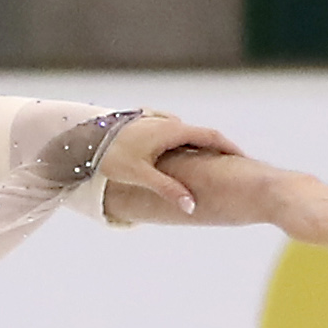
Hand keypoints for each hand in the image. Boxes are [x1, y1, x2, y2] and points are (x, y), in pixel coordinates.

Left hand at [97, 114, 240, 214]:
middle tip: (234, 165)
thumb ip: (168, 190)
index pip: (211, 136)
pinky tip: (180, 156)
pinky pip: (171, 133)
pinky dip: (182, 143)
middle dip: (218, 149)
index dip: (230, 148)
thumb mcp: (141, 175)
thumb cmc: (110, 157)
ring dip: (200, 146)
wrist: (81, 139)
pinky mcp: (144, 124)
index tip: (246, 161)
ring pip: (185, 134)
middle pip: (201, 134)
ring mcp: (155, 121)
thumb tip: (192, 206)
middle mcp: (166, 122)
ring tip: (211, 163)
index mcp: (172, 130)